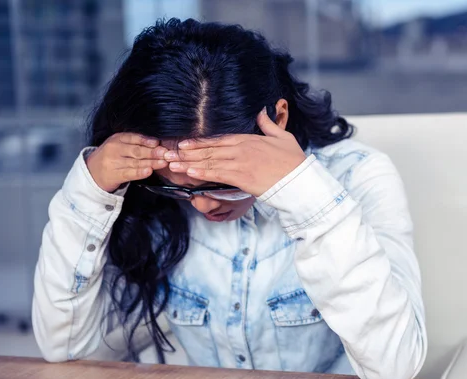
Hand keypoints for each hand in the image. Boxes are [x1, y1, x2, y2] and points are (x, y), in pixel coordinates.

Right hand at [86, 133, 168, 192]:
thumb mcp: (119, 145)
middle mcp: (114, 149)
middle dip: (152, 152)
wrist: (92, 172)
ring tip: (163, 163)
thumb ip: (134, 143)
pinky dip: (140, 172)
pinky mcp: (114, 175)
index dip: (147, 140)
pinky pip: (129, 173)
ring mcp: (113, 162)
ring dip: (151, 163)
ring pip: (135, 162)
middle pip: (136, 150)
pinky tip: (149, 171)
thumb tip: (157, 143)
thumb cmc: (111, 157)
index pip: (133, 138)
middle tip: (165, 153)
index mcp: (117, 138)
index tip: (158, 142)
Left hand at [164, 108, 306, 196]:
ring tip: (172, 163)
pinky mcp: (240, 177)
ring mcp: (240, 162)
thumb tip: (262, 111)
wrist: (299, 179)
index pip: (219, 139)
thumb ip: (269, 125)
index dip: (200, 142)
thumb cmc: (293, 161)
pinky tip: (188, 171)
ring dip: (189, 162)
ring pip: (209, 161)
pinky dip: (202, 172)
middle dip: (187, 151)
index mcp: (249, 139)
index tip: (185, 143)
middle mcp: (241, 149)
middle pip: (209, 149)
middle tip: (168, 152)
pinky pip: (217, 174)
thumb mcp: (282, 137)